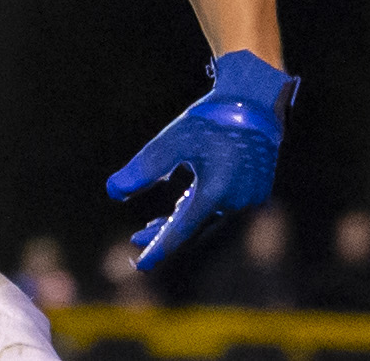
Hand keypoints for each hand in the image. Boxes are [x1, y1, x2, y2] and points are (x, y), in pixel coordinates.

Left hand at [107, 50, 296, 268]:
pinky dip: (199, 211)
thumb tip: (113, 193)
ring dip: (180, 223)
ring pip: (207, 220)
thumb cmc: (211, 120)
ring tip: (152, 226)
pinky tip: (182, 205)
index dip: (159, 249)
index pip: (181, 231)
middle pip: (194, 229)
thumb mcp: (171, 141)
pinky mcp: (256, 192)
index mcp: (215, 194)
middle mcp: (236, 204)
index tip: (141, 265)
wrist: (256, 104)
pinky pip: (221, 209)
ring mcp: (249, 200)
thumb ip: (142, 169)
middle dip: (164, 237)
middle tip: (136, 241)